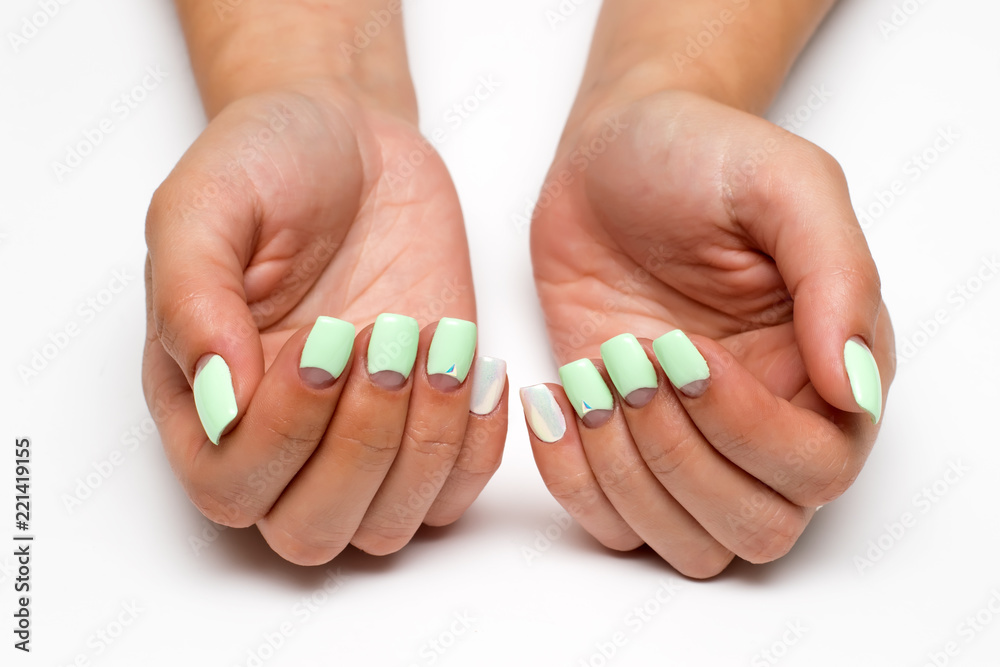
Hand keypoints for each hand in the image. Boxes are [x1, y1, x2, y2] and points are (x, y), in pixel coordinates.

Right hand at [143, 81, 506, 564]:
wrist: (353, 141)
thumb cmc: (268, 164)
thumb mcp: (205, 204)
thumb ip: (191, 298)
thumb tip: (221, 399)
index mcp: (207, 401)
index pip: (232, 486)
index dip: (284, 432)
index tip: (325, 335)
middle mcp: (281, 440)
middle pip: (312, 530)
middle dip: (360, 445)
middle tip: (383, 337)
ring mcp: (360, 438)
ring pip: (387, 526)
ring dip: (422, 444)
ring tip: (431, 342)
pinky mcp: (427, 422)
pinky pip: (456, 491)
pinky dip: (475, 447)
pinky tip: (473, 367)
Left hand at [524, 90, 893, 577]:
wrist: (608, 156)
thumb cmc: (701, 156)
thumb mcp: (783, 183)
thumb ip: (836, 275)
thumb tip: (851, 388)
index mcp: (824, 371)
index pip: (817, 469)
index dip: (746, 428)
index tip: (682, 347)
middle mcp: (765, 422)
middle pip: (756, 527)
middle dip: (680, 457)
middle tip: (631, 360)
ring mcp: (689, 441)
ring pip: (687, 544)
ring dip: (626, 474)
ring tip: (593, 375)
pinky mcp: (622, 443)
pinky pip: (613, 524)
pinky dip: (574, 481)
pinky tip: (555, 400)